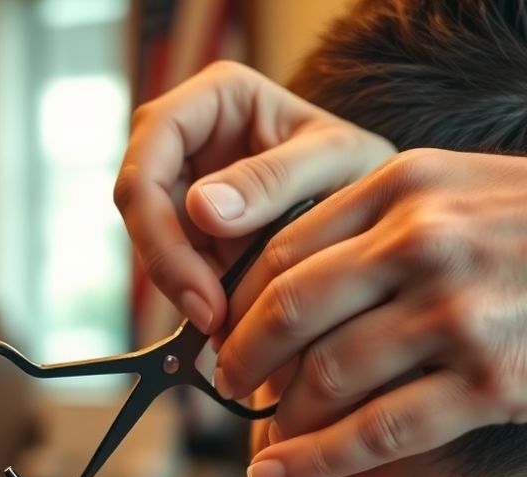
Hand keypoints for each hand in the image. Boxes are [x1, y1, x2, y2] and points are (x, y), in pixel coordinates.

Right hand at [113, 61, 394, 332]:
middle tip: (210, 318)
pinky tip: (233, 327)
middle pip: (140, 199)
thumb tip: (199, 209)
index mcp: (217, 97)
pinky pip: (178, 271)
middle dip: (168, 263)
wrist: (387, 216)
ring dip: (183, 289)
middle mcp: (191, 138)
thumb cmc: (367, 170)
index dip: (159, 216)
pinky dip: (199, 301)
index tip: (200, 279)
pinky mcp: (196, 237)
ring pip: (152, 242)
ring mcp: (189, 189)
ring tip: (231, 329)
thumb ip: (274, 178)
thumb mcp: (336, 162)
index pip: (153, 145)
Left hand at [212, 147, 526, 476]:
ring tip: (260, 437)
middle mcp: (418, 245)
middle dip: (240, 360)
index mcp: (402, 189)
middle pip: (287, 312)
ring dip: (277, 415)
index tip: (225, 336)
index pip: (280, 251)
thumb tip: (302, 277)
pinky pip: (377, 431)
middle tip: (225, 389)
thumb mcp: (460, 183)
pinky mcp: (491, 381)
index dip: (238, 304)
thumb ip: (381, 219)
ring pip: (326, 375)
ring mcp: (455, 315)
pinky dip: (313, 460)